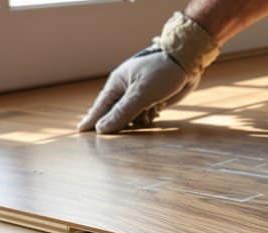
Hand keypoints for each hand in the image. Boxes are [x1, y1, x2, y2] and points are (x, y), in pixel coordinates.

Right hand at [77, 47, 198, 133]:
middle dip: (117, 124)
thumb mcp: (141, 93)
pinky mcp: (151, 99)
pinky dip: (148, 117)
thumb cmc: (162, 72)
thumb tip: (101, 129)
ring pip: (130, 117)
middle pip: (114, 114)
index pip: (100, 106)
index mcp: (117, 84)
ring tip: (149, 112)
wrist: (187, 60)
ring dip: (138, 120)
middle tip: (116, 136)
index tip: (80, 132)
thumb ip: (122, 112)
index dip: (91, 120)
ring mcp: (138, 95)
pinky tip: (156, 112)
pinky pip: (143, 115)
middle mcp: (125, 90)